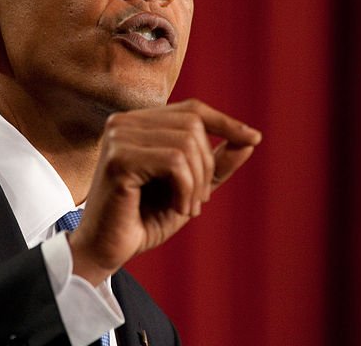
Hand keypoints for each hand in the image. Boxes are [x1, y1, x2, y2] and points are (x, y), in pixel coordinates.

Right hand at [68, 99, 261, 284]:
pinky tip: (178, 208)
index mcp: (138, 123)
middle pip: (193, 125)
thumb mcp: (189, 189)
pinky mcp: (118, 159)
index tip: (253, 138)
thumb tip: (250, 140)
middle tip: (199, 201)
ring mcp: (118, 137)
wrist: (106, 251)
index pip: (191, 110)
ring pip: (186, 143)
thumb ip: (216, 165)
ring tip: (188, 208)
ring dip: (197, 182)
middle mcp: (124, 122)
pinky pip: (174, 162)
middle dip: (207, 166)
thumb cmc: (143, 219)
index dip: (225, 121)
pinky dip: (186, 189)